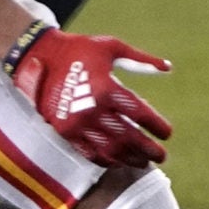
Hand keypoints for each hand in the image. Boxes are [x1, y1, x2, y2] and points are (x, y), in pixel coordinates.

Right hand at [8, 28, 173, 167]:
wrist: (40, 57)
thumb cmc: (81, 49)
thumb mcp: (113, 47)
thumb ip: (141, 60)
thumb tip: (168, 67)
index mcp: (106, 88)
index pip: (140, 114)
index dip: (157, 126)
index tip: (167, 133)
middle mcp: (92, 109)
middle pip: (128, 137)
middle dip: (147, 149)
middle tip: (161, 156)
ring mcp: (76, 123)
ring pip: (109, 149)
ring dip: (129, 158)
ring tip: (144, 162)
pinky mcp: (64, 131)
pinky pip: (89, 152)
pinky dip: (106, 160)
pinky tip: (119, 161)